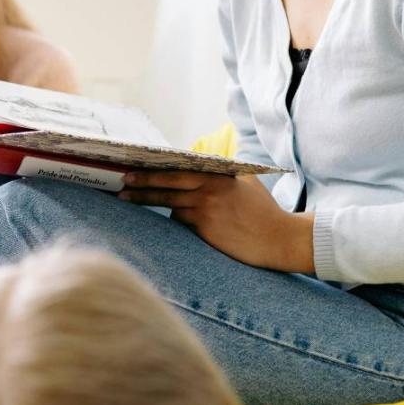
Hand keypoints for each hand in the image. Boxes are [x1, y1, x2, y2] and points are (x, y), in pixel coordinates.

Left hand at [120, 170, 314, 272]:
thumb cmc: (264, 211)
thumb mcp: (245, 182)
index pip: (177, 169)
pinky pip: (182, 223)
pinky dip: (178, 220)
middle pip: (166, 185)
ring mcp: (206, 211)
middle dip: (141, 184)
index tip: (135, 168)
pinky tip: (176, 220)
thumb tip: (202, 165)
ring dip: (149, 203)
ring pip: (170, 205)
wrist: (281, 239)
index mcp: (216, 175)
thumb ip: (223, 174)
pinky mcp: (207, 230)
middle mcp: (208, 190)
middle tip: (122, 183)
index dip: (154, 169)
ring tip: (128, 200)